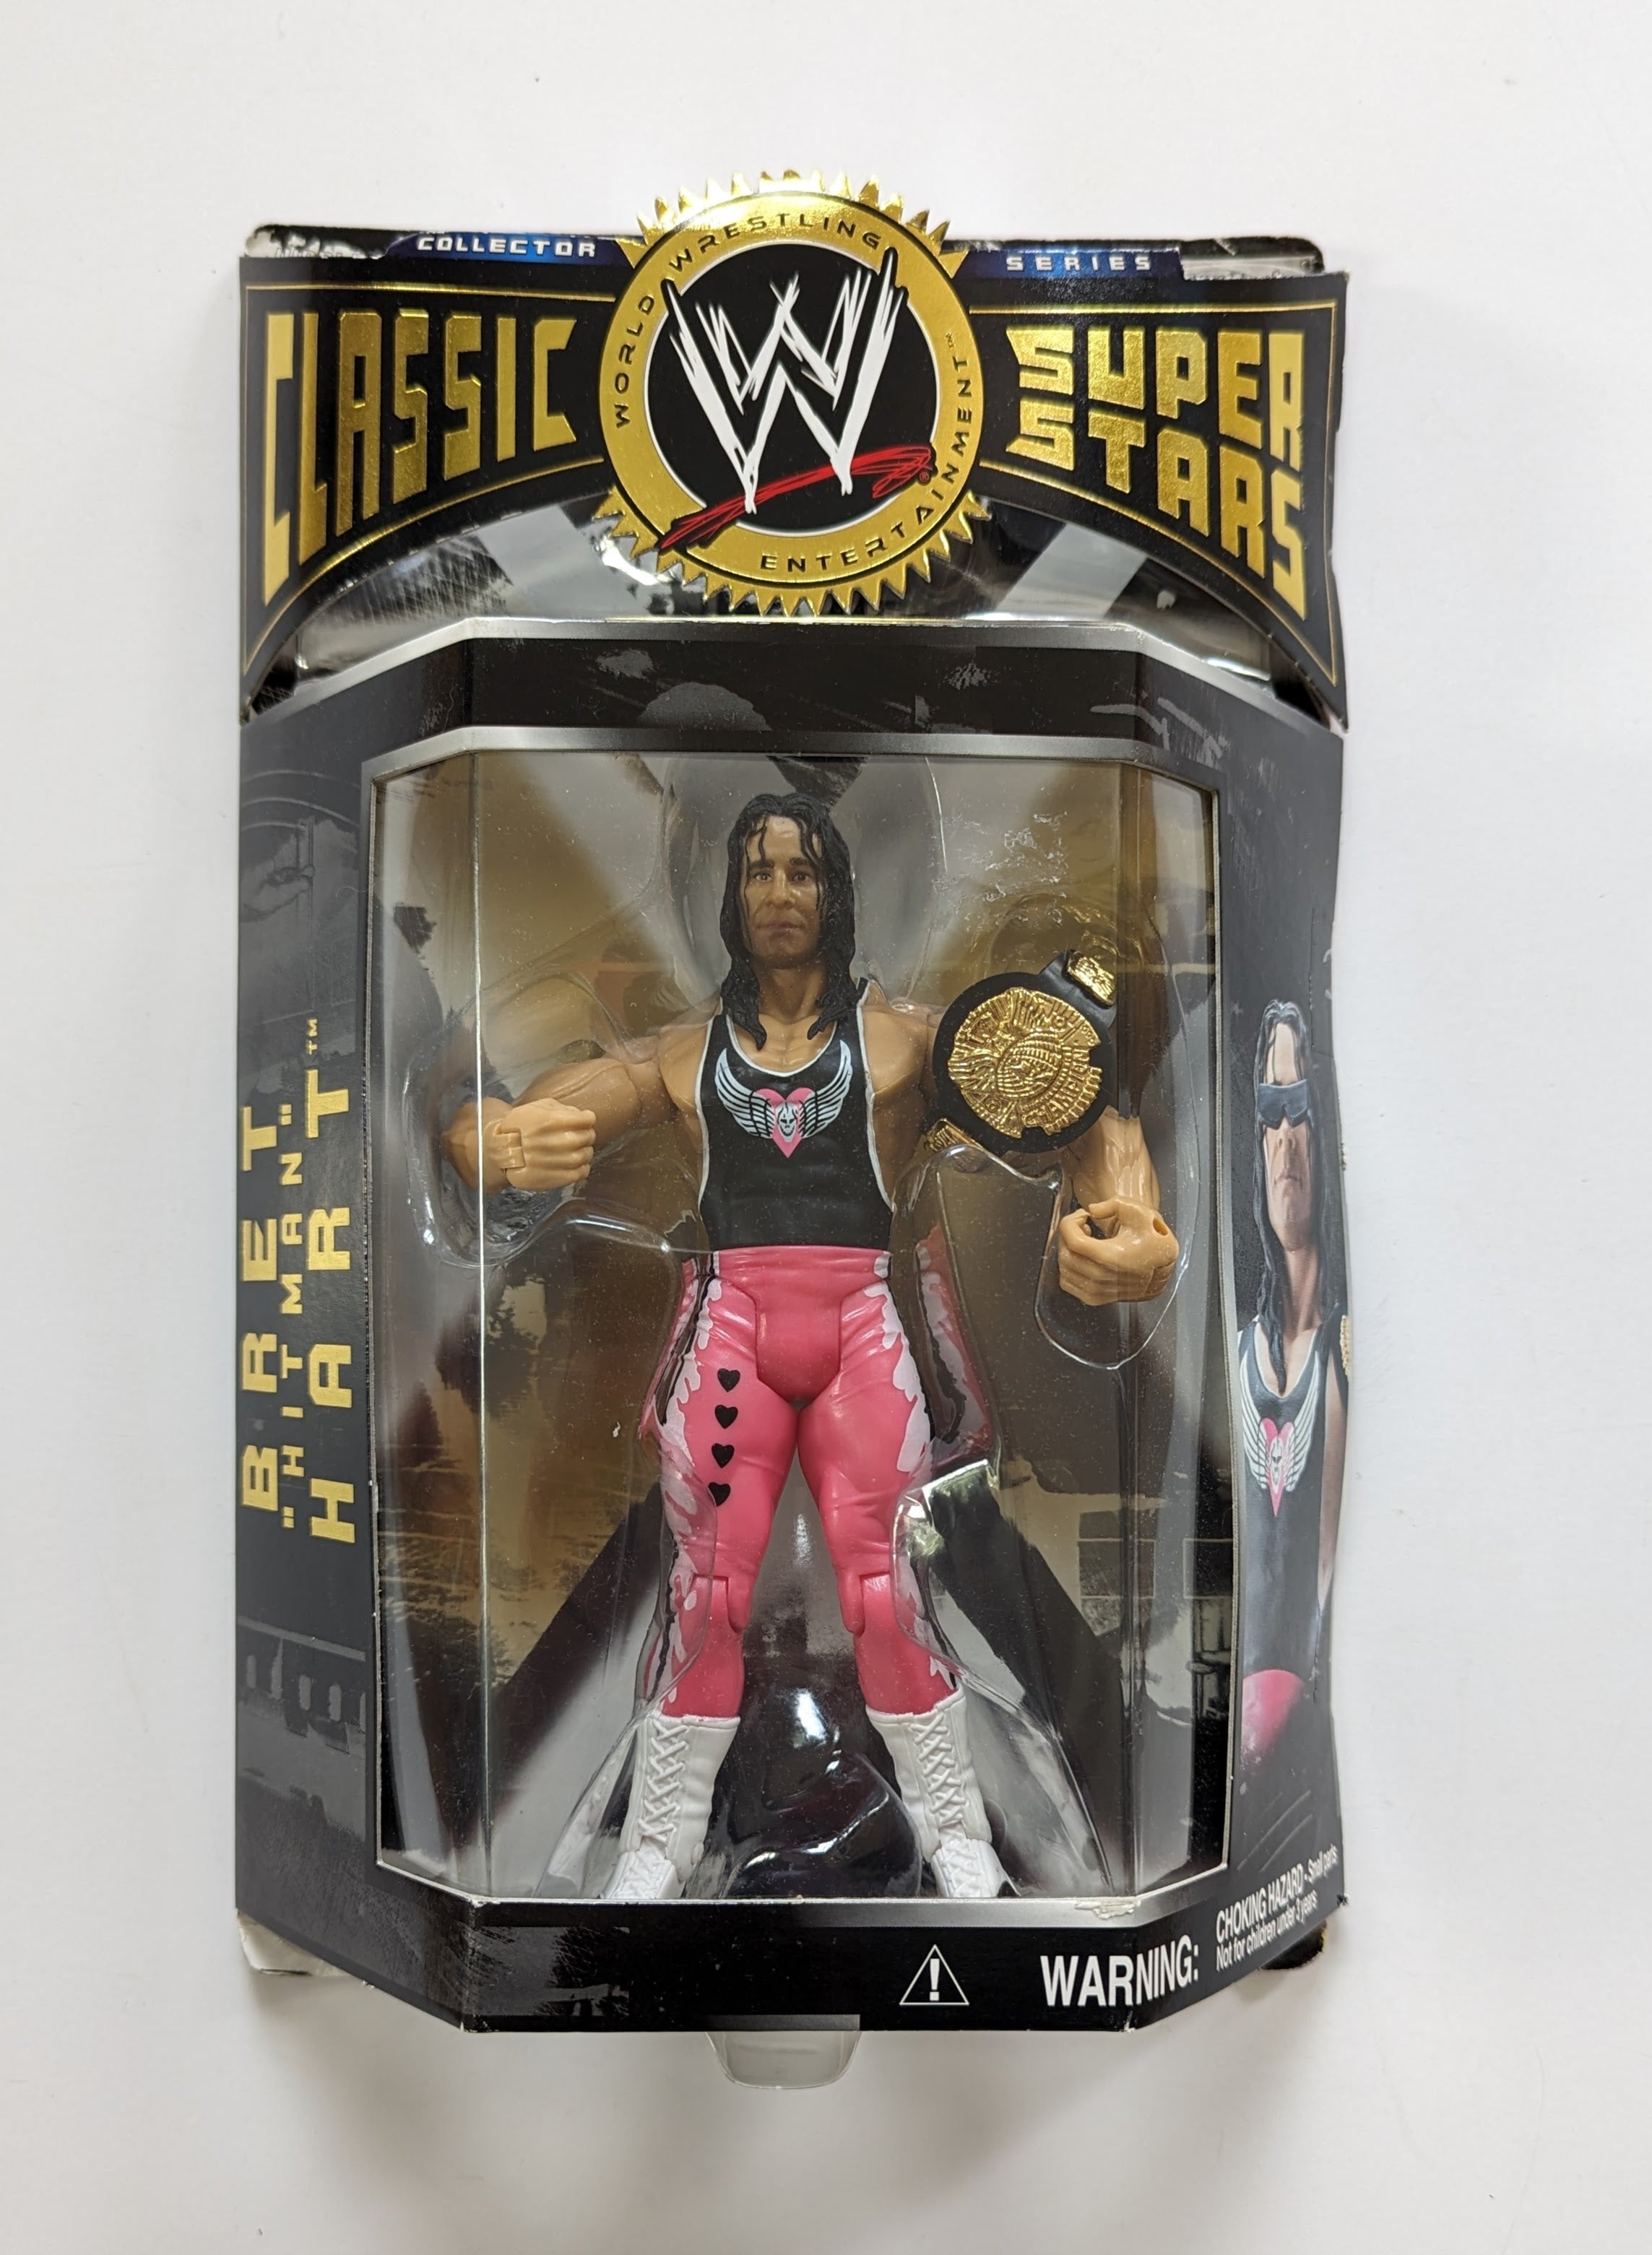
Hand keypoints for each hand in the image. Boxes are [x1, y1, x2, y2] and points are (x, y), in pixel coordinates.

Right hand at [484, 1096, 597, 1190]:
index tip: (585, 1120)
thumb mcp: (535, 1108)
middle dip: (587, 1134)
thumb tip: (581, 1115)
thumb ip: (560, 1109)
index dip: (587, 1118)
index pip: (584, 1119)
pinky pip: (580, 1173)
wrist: (501, 1152)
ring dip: (586, 1151)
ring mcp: (553, 1163)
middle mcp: (552, 1143)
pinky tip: (575, 1162)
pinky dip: (582, 1166)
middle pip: (586, 1137)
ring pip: (585, 1156)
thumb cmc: (520, 1127)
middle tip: (582, 1134)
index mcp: (548, 1121)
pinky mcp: (553, 1180)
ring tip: (577, 1148)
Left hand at [1057, 1197, 1178, 1305]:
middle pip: (1065, 1254)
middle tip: (1083, 1225)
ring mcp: (1097, 1291)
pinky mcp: (1094, 1298)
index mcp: (1111, 1257)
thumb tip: (1092, 1210)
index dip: (1071, 1222)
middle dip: (1069, 1233)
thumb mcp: (1138, 1212)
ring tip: (1085, 1240)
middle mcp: (1101, 1277)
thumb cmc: (1151, 1240)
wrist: (1163, 1267)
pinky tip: (1083, 1258)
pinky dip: (1068, 1268)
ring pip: (1063, 1269)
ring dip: (1068, 1250)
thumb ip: (1113, 1204)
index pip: (1073, 1241)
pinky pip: (1067, 1283)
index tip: (1083, 1216)